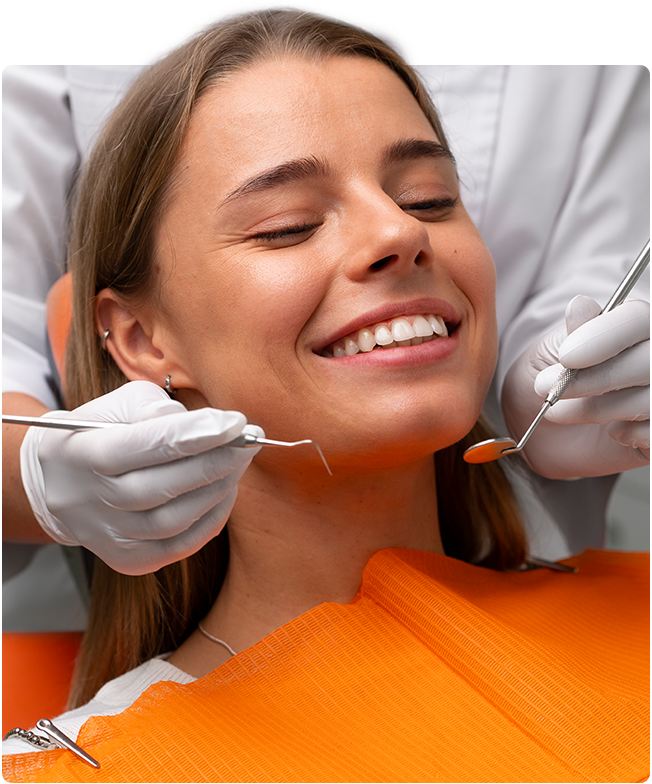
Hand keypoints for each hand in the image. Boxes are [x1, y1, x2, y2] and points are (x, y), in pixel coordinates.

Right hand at [20, 381, 262, 574]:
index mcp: (83, 453)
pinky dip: (211, 518)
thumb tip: (208, 426)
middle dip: (216, 461)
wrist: (60, 483)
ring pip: (176, 520)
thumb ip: (157, 408)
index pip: (148, 444)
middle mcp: (90, 501)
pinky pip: (181, 545)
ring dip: (218, 489)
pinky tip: (225, 491)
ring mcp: (108, 537)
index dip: (198, 433)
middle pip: (165, 486)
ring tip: (239, 462)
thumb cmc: (99, 433)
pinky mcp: (128, 560)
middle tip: (248, 442)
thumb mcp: (117, 405)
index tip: (237, 422)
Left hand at [501, 295, 648, 478]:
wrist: (545, 429)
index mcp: (636, 325)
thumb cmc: (550, 380)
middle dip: (597, 378)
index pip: (638, 318)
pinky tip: (612, 432)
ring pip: (650, 399)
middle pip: (648, 360)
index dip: (604, 336)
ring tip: (561, 412)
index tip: (567, 357)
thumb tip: (581, 304)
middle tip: (550, 390)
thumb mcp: (550, 352)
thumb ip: (572, 332)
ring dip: (599, 409)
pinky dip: (630, 435)